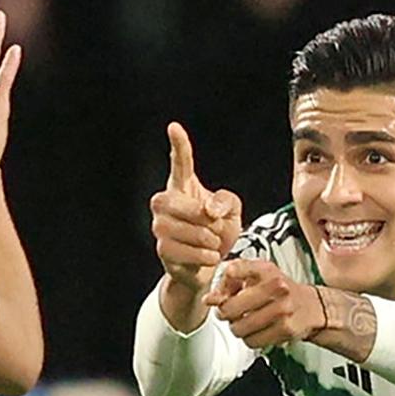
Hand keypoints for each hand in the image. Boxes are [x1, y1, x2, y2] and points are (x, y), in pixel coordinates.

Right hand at [150, 122, 242, 294]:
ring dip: (203, 238)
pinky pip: (179, 250)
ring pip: (175, 228)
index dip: (178, 145)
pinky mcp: (163, 251)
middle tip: (213, 225)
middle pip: (170, 201)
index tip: (174, 127)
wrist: (211, 268)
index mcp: (184, 188)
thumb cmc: (219, 233)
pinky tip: (210, 256)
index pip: (180, 163)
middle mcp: (166, 205)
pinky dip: (201, 255)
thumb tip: (209, 209)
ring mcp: (161, 228)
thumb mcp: (233, 213)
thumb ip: (226, 202)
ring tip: (214, 244)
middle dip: (194, 214)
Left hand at [205, 258, 326, 349]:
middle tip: (229, 312)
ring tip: (245, 321)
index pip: (233, 270)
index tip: (220, 293)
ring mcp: (282, 309)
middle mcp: (277, 287)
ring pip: (239, 328)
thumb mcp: (256, 276)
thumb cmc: (279, 289)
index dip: (220, 285)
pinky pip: (252, 341)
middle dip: (224, 313)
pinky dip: (250, 339)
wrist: (310, 306)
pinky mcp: (285, 329)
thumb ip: (229, 282)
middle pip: (230, 308)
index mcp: (266, 269)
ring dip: (237, 328)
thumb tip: (209, 299)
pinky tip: (256, 330)